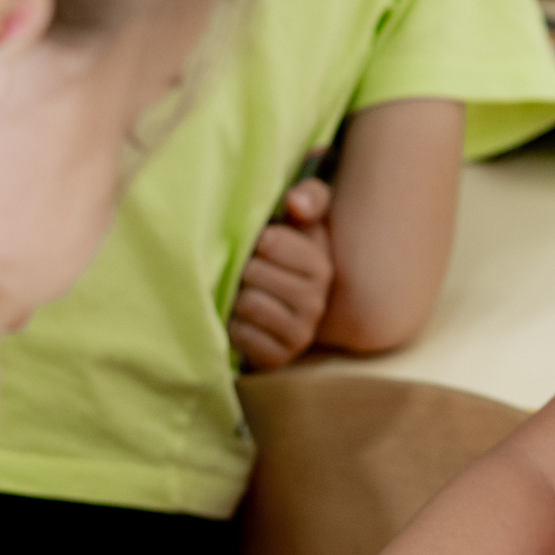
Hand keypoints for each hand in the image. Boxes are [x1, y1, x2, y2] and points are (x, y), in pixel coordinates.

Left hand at [228, 179, 334, 370]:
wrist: (280, 308)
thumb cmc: (284, 257)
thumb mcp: (302, 221)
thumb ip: (309, 197)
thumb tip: (295, 203)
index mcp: (321, 264)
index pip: (269, 242)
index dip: (255, 241)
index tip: (258, 245)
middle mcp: (317, 301)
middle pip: (253, 273)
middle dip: (242, 270)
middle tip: (245, 272)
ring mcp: (301, 332)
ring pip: (248, 303)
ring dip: (236, 297)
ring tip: (242, 293)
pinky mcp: (280, 357)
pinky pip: (242, 335)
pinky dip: (234, 326)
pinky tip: (241, 319)